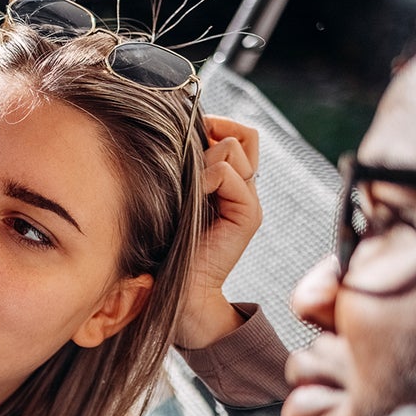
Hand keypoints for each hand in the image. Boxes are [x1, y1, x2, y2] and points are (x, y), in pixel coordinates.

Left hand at [173, 116, 263, 348]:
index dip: (215, 126)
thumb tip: (173, 135)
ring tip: (189, 184)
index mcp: (228, 183)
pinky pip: (230, 173)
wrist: (181, 289)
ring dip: (206, 157)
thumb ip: (183, 170)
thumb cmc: (166, 245)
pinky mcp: (248, 214)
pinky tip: (193, 196)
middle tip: (187, 153)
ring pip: (236, 147)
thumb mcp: (173, 197)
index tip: (186, 137)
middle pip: (246, 134)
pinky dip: (209, 177)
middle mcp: (243, 188)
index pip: (238, 135)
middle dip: (214, 133)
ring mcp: (249, 201)